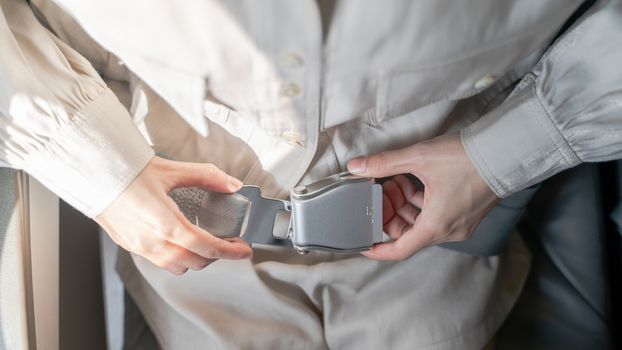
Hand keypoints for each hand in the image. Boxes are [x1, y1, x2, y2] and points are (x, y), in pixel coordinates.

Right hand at [95, 156, 252, 274]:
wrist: (94, 173)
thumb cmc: (128, 171)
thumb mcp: (173, 170)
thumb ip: (207, 176)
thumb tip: (232, 184)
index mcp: (166, 223)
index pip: (206, 247)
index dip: (229, 251)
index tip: (243, 250)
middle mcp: (152, 241)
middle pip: (196, 262)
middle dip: (216, 255)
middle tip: (228, 243)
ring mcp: (140, 247)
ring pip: (177, 267)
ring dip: (196, 260)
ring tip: (205, 244)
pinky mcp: (130, 246)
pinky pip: (160, 262)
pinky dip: (176, 258)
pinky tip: (180, 242)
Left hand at [347, 133, 499, 259]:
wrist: (508, 150)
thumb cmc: (468, 157)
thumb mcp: (420, 158)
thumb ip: (385, 163)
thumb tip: (357, 166)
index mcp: (435, 226)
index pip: (399, 250)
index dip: (377, 249)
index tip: (362, 243)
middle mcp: (449, 230)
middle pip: (408, 233)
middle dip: (389, 215)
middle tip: (379, 193)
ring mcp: (460, 222)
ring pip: (422, 222)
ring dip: (404, 205)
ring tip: (394, 181)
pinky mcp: (467, 211)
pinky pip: (436, 214)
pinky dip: (420, 202)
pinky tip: (412, 180)